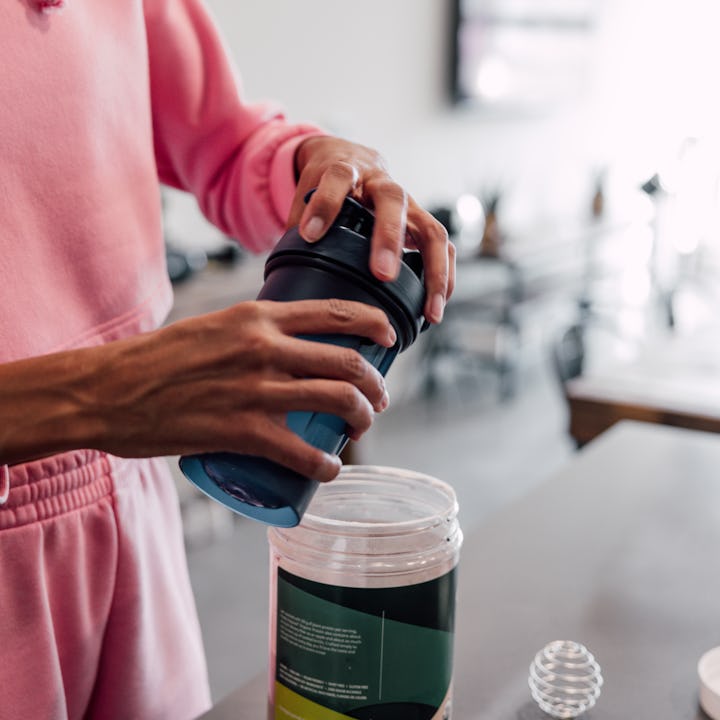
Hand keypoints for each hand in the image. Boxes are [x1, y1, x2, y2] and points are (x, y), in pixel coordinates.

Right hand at [0, 300, 393, 482]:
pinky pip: (302, 453)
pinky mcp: (240, 432)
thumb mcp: (212, 327)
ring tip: (362, 427)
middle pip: (347, 361)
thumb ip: (250, 334)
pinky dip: (326, 466)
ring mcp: (254, 390)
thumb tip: (285, 348)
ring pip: (336, 401)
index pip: (335, 311)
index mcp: (257, 316)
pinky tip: (330, 471)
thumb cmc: (156, 359)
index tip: (390, 338)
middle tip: (380, 397)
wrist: (106, 390)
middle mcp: (263, 348)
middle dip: (376, 382)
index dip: (374, 324)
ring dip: (362, 418)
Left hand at [290, 136, 454, 323]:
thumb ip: (297, 224)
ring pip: (432, 229)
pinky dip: (445, 277)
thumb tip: (285, 273)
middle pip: (392, 200)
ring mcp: (408, 204)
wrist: (350, 159)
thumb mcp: (304, 193)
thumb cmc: (323, 185)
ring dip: (434, 271)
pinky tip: (436, 308)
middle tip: (382, 275)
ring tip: (430, 311)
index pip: (336, 177)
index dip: (324, 204)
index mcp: (345, 169)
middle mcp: (381, 183)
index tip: (309, 235)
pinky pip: (442, 248)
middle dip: (389, 238)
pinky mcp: (421, 222)